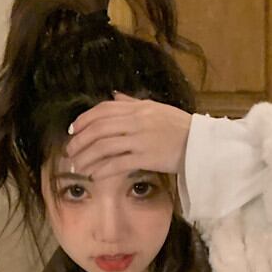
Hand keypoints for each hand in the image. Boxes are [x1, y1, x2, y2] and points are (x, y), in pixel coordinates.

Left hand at [65, 91, 191, 182]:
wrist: (201, 144)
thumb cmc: (180, 127)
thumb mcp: (156, 109)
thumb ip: (133, 103)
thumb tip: (114, 96)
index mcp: (138, 108)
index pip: (103, 110)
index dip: (84, 120)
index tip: (73, 130)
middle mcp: (137, 121)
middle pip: (99, 129)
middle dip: (80, 141)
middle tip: (70, 152)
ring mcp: (141, 139)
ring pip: (104, 147)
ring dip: (87, 157)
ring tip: (78, 166)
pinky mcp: (146, 157)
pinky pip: (117, 163)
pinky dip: (103, 170)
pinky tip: (95, 176)